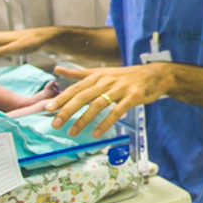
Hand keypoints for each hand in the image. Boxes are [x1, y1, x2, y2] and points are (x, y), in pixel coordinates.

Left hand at [46, 63, 172, 137]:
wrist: (155, 75)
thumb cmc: (126, 76)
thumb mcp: (102, 72)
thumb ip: (79, 73)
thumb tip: (57, 69)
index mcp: (97, 75)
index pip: (75, 88)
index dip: (61, 98)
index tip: (47, 109)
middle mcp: (106, 80)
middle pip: (83, 96)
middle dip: (67, 110)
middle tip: (55, 123)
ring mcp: (120, 88)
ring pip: (98, 104)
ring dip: (84, 119)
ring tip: (72, 132)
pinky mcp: (133, 96)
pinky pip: (117, 111)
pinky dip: (106, 123)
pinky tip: (96, 133)